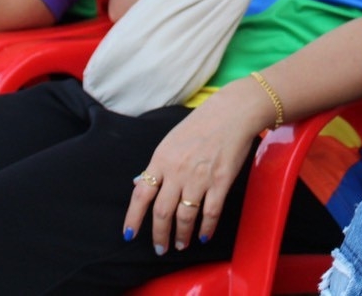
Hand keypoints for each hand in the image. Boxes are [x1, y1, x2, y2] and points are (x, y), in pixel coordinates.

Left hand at [121, 78, 271, 253]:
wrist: (232, 113)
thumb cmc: (200, 125)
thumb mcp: (170, 141)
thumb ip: (156, 165)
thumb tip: (139, 183)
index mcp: (161, 160)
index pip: (141, 195)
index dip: (133, 218)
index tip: (129, 234)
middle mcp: (178, 171)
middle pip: (162, 212)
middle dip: (159, 235)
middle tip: (160, 248)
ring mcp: (200, 178)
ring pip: (185, 217)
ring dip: (182, 235)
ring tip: (181, 244)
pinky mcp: (221, 182)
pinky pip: (210, 212)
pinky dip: (206, 228)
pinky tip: (203, 235)